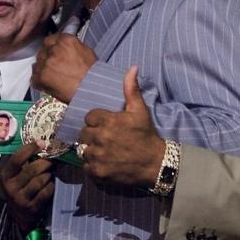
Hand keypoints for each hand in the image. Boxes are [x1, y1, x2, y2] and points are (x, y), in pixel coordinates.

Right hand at [0, 143, 55, 231]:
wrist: (19, 214)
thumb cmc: (18, 187)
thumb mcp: (14, 176)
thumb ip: (22, 162)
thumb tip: (40, 144)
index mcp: (5, 175)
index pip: (17, 159)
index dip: (30, 149)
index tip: (42, 143)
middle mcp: (10, 187)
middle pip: (32, 169)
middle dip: (45, 162)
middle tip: (51, 160)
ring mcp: (21, 198)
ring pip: (40, 180)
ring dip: (48, 174)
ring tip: (50, 172)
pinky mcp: (31, 207)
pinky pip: (46, 191)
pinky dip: (50, 185)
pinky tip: (50, 183)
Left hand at [31, 33, 95, 102]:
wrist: (91, 90)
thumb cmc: (92, 74)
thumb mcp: (86, 52)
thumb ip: (71, 46)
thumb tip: (63, 47)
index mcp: (65, 41)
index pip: (50, 39)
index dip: (51, 47)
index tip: (52, 52)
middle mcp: (53, 50)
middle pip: (42, 52)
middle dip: (47, 59)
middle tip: (54, 67)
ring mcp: (46, 63)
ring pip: (37, 64)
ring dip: (42, 69)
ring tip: (53, 77)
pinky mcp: (41, 77)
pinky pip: (34, 77)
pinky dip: (39, 81)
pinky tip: (48, 84)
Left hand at [79, 67, 164, 186]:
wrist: (156, 164)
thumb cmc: (146, 135)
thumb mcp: (140, 110)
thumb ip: (131, 89)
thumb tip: (132, 68)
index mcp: (108, 120)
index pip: (89, 118)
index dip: (97, 122)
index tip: (106, 127)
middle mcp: (101, 137)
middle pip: (83, 134)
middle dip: (92, 136)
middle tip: (105, 140)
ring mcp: (98, 155)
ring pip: (83, 150)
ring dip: (91, 151)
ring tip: (104, 152)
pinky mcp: (98, 171)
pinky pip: (85, 166)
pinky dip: (92, 166)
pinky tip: (103, 163)